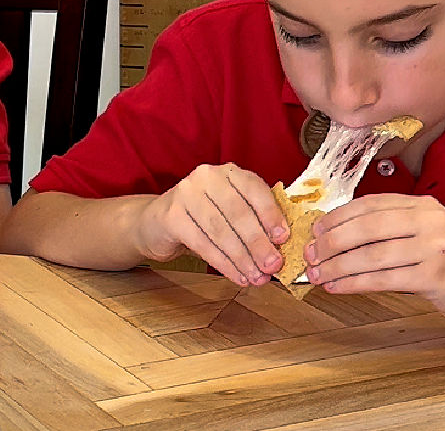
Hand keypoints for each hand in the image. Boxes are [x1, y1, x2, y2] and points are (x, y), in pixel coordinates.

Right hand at [136, 163, 288, 286]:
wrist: (157, 222)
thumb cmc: (204, 217)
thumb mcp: (231, 209)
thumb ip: (254, 219)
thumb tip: (281, 246)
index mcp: (229, 172)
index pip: (255, 190)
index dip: (271, 215)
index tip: (283, 239)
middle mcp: (207, 177)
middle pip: (239, 213)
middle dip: (259, 243)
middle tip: (273, 265)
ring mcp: (186, 194)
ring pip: (222, 231)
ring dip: (243, 258)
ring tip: (257, 277)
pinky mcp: (171, 217)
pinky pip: (203, 244)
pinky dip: (223, 264)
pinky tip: (237, 276)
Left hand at [304, 194, 444, 328]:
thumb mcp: (430, 234)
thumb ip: (395, 230)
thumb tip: (343, 238)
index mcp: (424, 205)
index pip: (371, 204)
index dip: (339, 216)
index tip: (316, 230)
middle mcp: (429, 219)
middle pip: (367, 225)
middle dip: (332, 241)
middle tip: (309, 254)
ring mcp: (433, 246)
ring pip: (371, 253)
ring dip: (338, 265)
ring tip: (317, 275)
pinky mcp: (435, 275)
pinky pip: (383, 278)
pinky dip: (354, 282)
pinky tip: (337, 287)